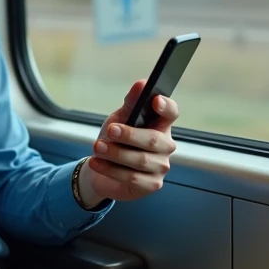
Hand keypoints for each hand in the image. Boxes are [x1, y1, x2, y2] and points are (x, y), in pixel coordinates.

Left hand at [80, 80, 178, 203]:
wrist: (101, 169)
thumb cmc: (115, 140)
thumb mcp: (119, 119)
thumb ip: (131, 103)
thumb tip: (142, 84)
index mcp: (161, 125)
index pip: (171, 113)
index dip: (166, 106)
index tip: (155, 100)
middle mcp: (166, 146)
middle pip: (154, 139)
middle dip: (129, 134)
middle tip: (110, 130)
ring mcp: (161, 166)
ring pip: (141, 160)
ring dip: (115, 153)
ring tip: (97, 147)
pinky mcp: (152, 184)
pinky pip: (132, 178)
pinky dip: (111, 169)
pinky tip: (96, 162)